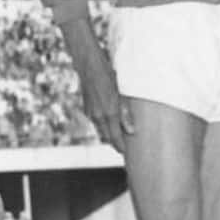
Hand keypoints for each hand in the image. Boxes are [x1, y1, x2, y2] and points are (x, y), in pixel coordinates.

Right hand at [61, 18, 134, 152]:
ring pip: (101, 129)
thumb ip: (126, 114)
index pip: (115, 138)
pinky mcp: (87, 107)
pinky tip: (110, 121)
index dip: (121, 147)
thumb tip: (131, 131)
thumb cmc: (108, 76)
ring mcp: (91, 112)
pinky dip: (103, 125)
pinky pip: (96, 121)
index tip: (127, 153)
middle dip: (115, 143)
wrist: (88, 65)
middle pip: (106, 137)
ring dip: (109, 134)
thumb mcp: (121, 93)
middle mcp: (97, 116)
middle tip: (125, 147)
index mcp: (108, 114)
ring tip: (119, 135)